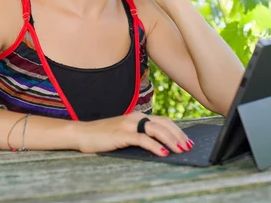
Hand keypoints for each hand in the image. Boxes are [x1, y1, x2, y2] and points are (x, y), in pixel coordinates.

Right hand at [74, 112, 193, 155]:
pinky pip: (142, 139)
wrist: (82, 133)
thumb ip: (140, 135)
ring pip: (156, 130)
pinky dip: (154, 146)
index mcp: (138, 116)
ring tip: (181, 150)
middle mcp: (135, 117)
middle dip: (179, 136)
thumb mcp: (125, 133)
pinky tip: (163, 153)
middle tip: (189, 147)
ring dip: (171, 140)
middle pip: (164, 124)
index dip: (178, 130)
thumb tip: (160, 147)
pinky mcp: (121, 134)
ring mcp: (128, 124)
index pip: (164, 121)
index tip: (188, 141)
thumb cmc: (104, 136)